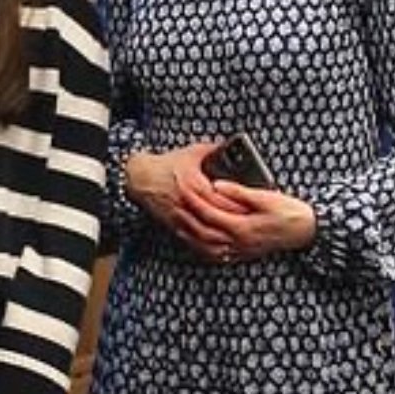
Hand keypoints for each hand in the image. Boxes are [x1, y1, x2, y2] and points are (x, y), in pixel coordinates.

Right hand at [125, 144, 246, 260]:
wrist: (141, 177)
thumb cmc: (167, 165)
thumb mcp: (191, 153)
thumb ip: (213, 150)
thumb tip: (231, 145)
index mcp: (194, 184)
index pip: (222, 201)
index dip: (239, 207)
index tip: (253, 210)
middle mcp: (188, 203)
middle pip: (217, 220)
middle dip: (235, 225)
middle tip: (250, 228)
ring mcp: (180, 216)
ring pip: (205, 234)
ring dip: (222, 240)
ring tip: (237, 242)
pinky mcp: (174, 225)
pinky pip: (193, 241)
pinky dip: (206, 247)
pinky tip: (218, 250)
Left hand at [182, 180, 316, 261]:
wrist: (307, 231)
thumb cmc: (290, 212)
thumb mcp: (266, 197)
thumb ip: (239, 192)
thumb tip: (217, 185)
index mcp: (242, 226)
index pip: (209, 214)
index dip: (194, 202)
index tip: (182, 189)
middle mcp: (239, 241)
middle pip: (204, 232)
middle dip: (187, 219)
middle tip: (173, 207)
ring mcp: (242, 250)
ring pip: (209, 247)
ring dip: (192, 236)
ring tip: (179, 224)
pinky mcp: (245, 253)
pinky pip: (220, 256)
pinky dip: (205, 250)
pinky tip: (198, 242)